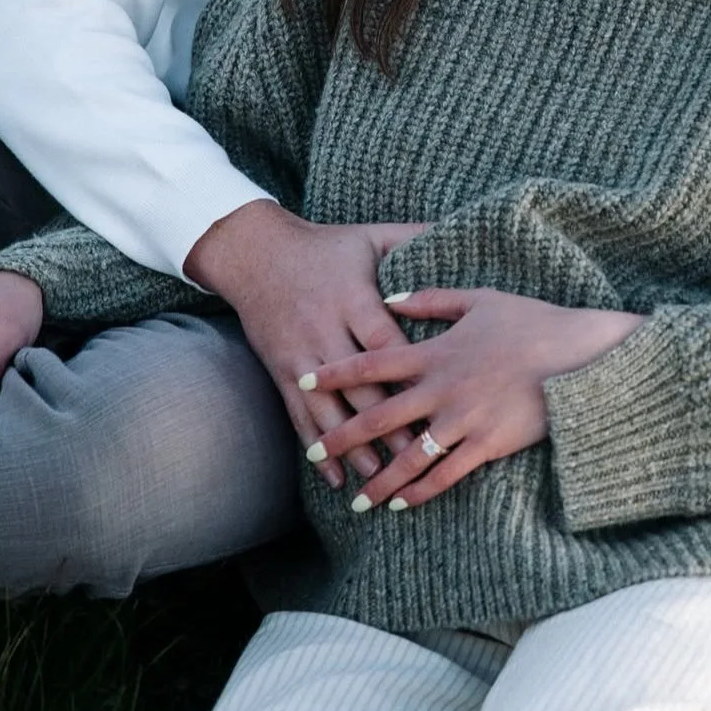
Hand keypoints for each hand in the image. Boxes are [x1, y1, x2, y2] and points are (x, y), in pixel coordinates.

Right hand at [185, 201, 428, 487]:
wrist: (256, 254)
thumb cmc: (324, 245)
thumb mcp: (369, 236)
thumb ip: (411, 238)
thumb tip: (455, 232)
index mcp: (352, 299)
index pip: (383, 343)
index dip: (407, 374)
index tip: (436, 402)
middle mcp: (325, 331)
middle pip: (360, 386)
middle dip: (388, 424)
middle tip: (418, 456)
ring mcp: (301, 356)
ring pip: (330, 409)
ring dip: (354, 447)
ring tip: (379, 478)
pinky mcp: (282, 372)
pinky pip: (299, 415)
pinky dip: (316, 447)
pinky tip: (335, 478)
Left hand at [302, 286, 644, 509]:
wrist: (579, 356)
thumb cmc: (531, 321)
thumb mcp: (480, 298)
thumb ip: (431, 299)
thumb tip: (390, 297)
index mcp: (438, 351)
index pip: (374, 361)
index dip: (336, 372)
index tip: (303, 378)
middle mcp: (444, 388)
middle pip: (380, 416)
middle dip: (343, 436)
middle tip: (313, 453)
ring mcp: (465, 420)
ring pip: (409, 457)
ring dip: (379, 480)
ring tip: (355, 500)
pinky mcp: (487, 445)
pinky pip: (446, 475)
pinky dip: (421, 492)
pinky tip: (402, 504)